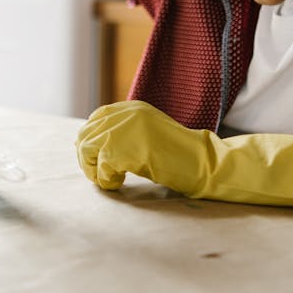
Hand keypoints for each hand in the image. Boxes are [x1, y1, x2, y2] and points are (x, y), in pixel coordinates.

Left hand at [75, 100, 292, 207]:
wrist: (205, 163)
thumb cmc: (181, 156)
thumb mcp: (149, 134)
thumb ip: (126, 133)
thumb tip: (94, 145)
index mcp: (132, 108)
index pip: (96, 119)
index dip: (91, 141)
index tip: (98, 161)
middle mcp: (127, 114)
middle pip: (87, 133)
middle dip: (87, 157)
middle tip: (101, 176)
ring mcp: (126, 129)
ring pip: (88, 148)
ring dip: (94, 169)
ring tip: (110, 180)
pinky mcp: (128, 149)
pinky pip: (101, 165)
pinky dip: (105, 179)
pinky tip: (119, 184)